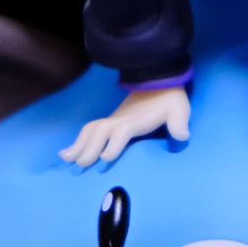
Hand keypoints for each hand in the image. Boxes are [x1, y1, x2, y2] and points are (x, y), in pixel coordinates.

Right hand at [59, 87, 190, 166]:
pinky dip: (78, 140)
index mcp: (137, 119)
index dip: (114, 144)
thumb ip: (179, 123)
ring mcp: (113, 119)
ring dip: (78, 143)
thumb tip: (182, 136)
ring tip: (65, 158)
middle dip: (89, 147)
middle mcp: (121, 119)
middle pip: (100, 131)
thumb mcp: (179, 109)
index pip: (122, 130)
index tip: (106, 158)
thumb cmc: (171, 100)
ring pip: (91, 130)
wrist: (161, 81)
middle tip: (80, 165)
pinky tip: (68, 152)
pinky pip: (90, 129)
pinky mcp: (111, 122)